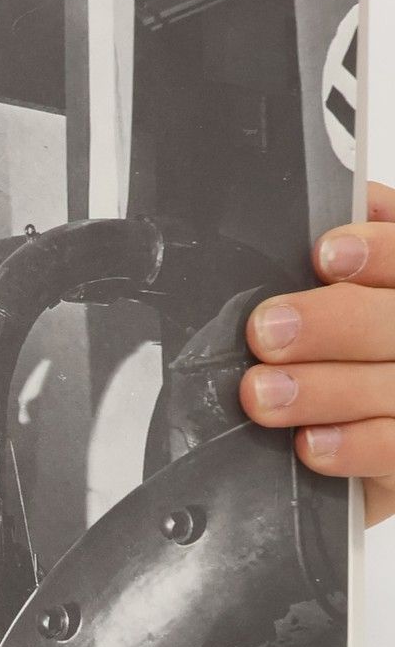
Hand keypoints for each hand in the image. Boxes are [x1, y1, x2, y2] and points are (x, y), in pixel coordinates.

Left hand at [243, 181, 394, 524]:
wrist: (374, 432)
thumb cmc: (357, 350)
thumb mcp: (360, 287)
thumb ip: (367, 245)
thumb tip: (359, 200)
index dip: (379, 252)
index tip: (327, 254)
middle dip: (332, 324)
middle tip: (267, 331)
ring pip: (391, 388)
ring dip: (324, 390)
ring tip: (263, 392)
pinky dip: (353, 446)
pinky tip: (310, 443)